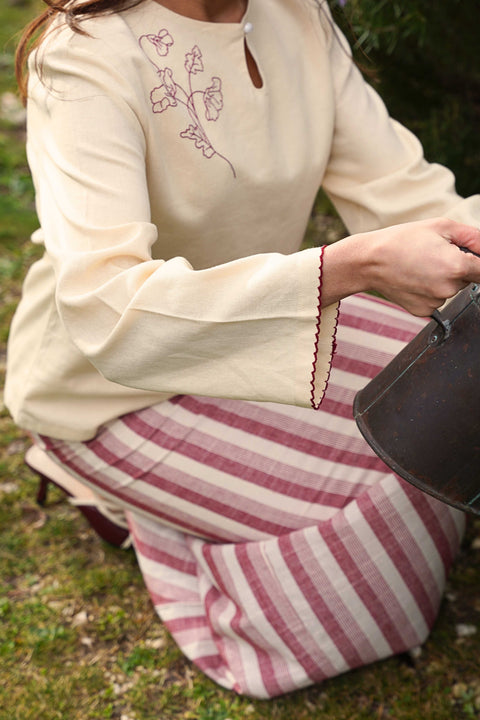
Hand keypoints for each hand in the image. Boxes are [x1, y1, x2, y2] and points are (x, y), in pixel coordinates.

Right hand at [322, 217, 479, 316]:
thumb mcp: (441, 227)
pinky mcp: (423, 311)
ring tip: (420, 265)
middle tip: (434, 254)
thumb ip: (473, 237)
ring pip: (451, 289)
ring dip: (443, 278)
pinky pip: (436, 299)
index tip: (469, 259)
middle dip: (458, 267)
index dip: (478, 261)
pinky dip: (429, 290)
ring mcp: (435, 302)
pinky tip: (414, 278)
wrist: (369, 262)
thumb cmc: (401, 241)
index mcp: (457, 266)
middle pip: (468, 279)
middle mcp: (448, 288)